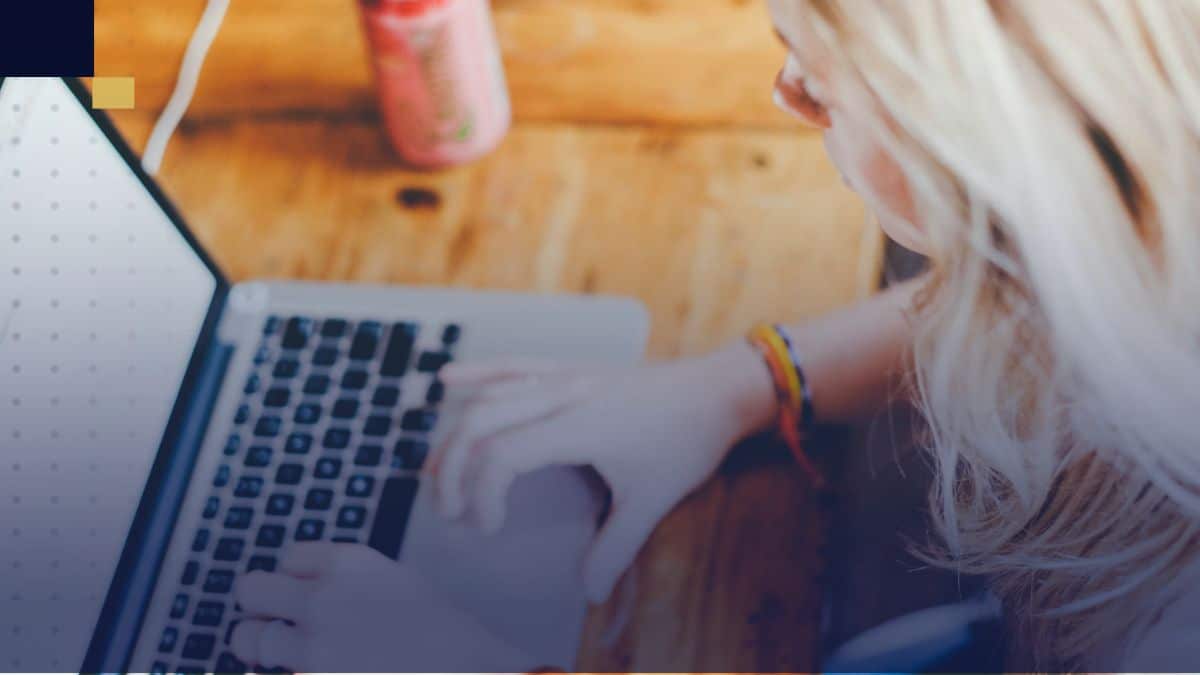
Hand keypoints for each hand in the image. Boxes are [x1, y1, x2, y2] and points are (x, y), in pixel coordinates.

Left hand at [230, 543, 533, 671]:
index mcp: (346, 562)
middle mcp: (322, 598)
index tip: (314, 596)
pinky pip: (274, 674)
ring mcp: (314, 647)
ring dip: (261, 647)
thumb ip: (341, 578)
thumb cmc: (434, 628)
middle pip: (249, 590)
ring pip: (245, 639)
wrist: (464, 666)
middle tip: (281, 624)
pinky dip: (288, 673)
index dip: (297, 580)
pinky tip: (321, 670)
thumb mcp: (390, 579)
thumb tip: (295, 590)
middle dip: (260, 607)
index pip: (285, 558)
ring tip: (289, 655)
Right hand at [432, 344, 774, 602]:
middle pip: (481, 424)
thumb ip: (617, 546)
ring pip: (490, 397)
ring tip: (435, 473)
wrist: (718, 389)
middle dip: (454, 470)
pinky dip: (479, 372)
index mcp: (577, 425)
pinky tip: (447, 381)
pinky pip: (515, 364)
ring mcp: (564, 376)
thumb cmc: (687, 440)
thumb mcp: (654, 498)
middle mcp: (562, 394)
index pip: (502, 456)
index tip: (490, 529)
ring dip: (456, 434)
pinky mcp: (570, 368)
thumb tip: (589, 591)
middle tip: (451, 514)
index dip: (482, 495)